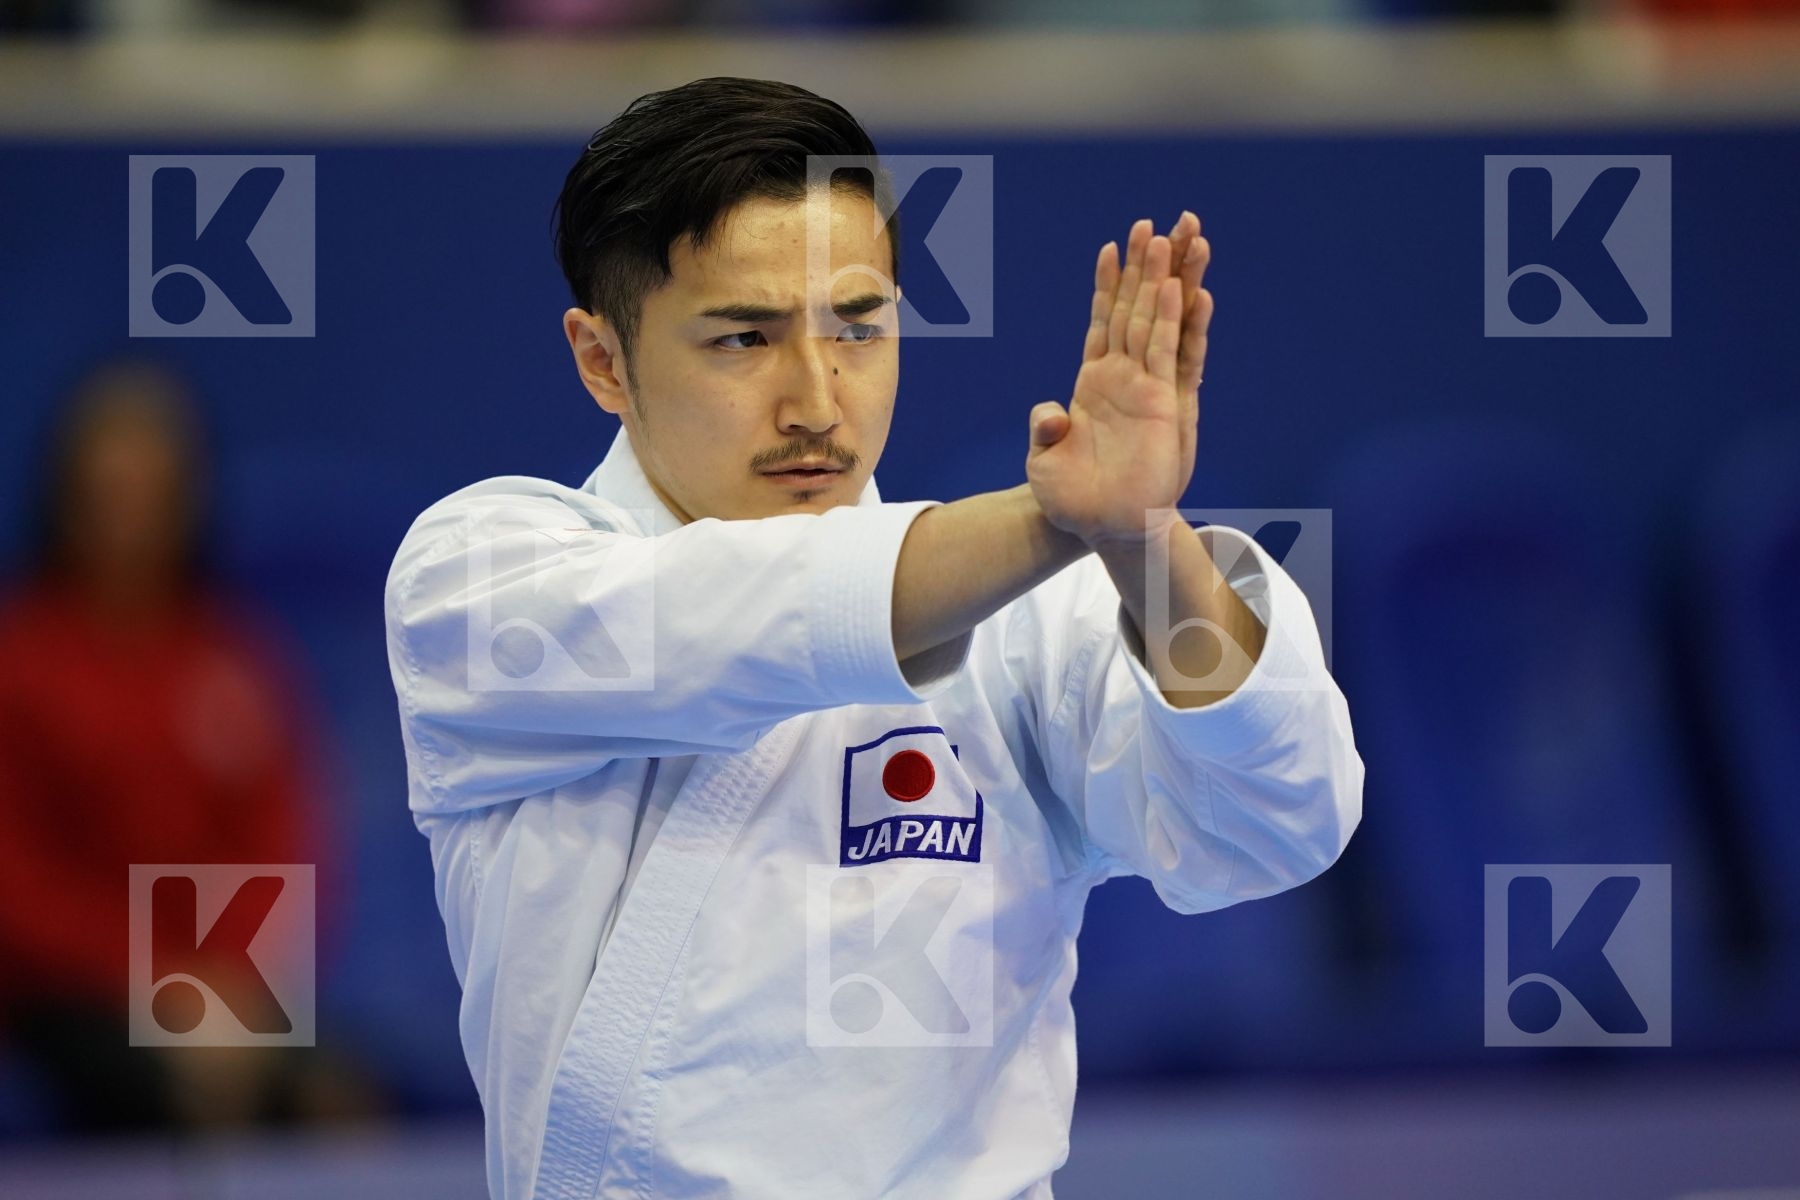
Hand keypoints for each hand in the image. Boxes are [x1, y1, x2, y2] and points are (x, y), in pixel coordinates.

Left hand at [1026, 212, 1213, 547]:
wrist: (1103, 530)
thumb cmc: (1071, 499)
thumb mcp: (1046, 461)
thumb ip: (1046, 429)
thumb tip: (1051, 414)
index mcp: (1093, 383)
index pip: (1102, 322)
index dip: (1107, 286)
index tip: (1111, 247)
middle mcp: (1123, 378)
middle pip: (1136, 309)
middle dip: (1144, 267)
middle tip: (1154, 223)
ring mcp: (1148, 388)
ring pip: (1159, 322)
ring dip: (1167, 281)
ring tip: (1178, 238)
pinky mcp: (1168, 406)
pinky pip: (1177, 356)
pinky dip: (1182, 323)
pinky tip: (1190, 292)